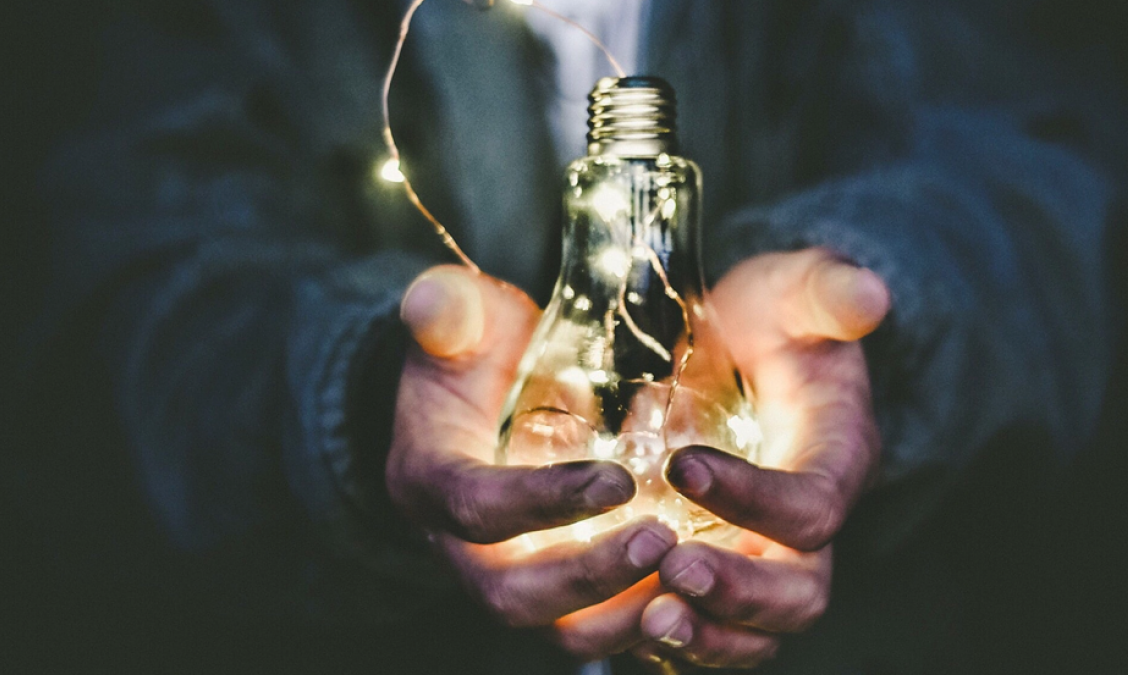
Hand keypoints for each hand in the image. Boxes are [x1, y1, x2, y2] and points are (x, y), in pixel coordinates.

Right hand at [386, 265, 677, 656]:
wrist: (478, 397)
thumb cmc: (475, 352)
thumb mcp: (461, 320)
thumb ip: (448, 310)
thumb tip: (431, 301)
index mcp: (429, 480)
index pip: (476, 507)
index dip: (542, 502)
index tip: (618, 480)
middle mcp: (459, 546)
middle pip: (511, 595)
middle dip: (588, 578)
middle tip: (662, 541)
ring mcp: (507, 575)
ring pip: (556, 629)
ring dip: (622, 615)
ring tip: (690, 576)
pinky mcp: (551, 590)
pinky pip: (592, 627)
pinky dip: (641, 621)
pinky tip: (697, 594)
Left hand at [634, 249, 889, 669]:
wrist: (745, 346)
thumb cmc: (771, 318)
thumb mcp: (795, 290)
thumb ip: (827, 291)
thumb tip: (869, 294)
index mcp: (836, 459)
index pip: (812, 506)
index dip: (755, 498)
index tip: (683, 465)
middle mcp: (807, 524)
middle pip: (799, 592)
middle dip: (739, 593)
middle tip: (672, 570)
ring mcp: (766, 555)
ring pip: (757, 631)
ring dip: (706, 636)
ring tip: (648, 619)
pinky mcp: (724, 568)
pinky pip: (712, 630)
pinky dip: (677, 640)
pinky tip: (625, 624)